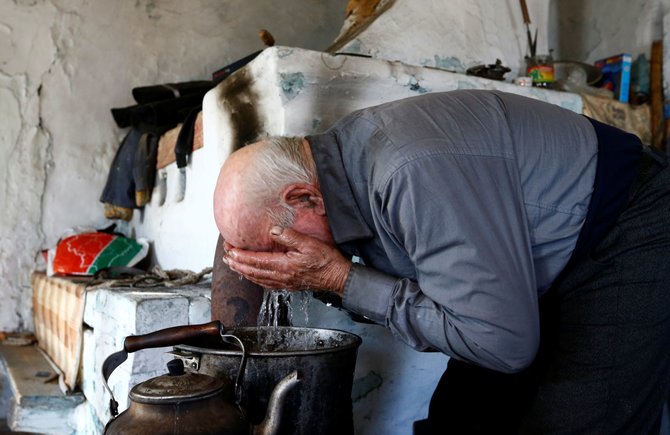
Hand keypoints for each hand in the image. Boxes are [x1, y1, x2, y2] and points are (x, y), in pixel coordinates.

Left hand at [223, 227, 350, 294]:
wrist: (337, 277)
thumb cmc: (326, 261)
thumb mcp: (309, 244)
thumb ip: (290, 236)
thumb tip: (273, 231)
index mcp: (284, 265)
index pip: (257, 261)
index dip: (241, 256)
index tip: (230, 250)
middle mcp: (281, 276)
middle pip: (253, 271)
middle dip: (237, 264)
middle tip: (226, 257)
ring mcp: (284, 282)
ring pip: (258, 279)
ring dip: (243, 272)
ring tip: (233, 265)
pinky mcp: (288, 285)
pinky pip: (266, 283)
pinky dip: (255, 279)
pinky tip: (253, 276)